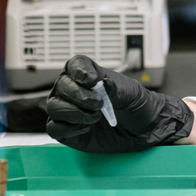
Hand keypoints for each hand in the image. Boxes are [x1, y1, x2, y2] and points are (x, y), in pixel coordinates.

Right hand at [45, 55, 194, 153]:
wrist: (141, 128)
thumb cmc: (134, 105)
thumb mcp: (129, 92)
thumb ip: (114, 87)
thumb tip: (101, 83)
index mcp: (88, 75)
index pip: (74, 65)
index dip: (79, 70)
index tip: (91, 79)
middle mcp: (73, 90)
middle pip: (61, 86)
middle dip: (79, 95)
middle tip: (99, 103)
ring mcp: (67, 110)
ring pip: (54, 107)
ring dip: (75, 112)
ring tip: (96, 116)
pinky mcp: (65, 130)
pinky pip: (54, 128)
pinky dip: (70, 128)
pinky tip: (87, 127)